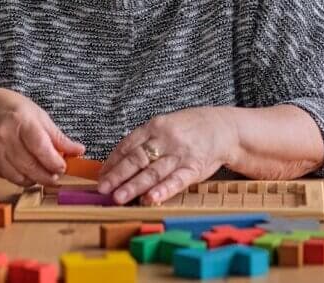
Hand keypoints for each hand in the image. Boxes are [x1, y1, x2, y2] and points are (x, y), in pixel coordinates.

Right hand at [0, 87, 84, 186]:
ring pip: (17, 176)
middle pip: (29, 166)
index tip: (63, 167)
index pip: (40, 147)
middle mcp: (4, 136)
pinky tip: (25, 172)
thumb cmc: (11, 109)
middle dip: (46, 176)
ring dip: (34, 180)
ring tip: (42, 175)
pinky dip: (19, 178)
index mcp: (20, 120)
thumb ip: (57, 136)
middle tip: (55, 176)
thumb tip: (78, 150)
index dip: (54, 161)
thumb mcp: (37, 115)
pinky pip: (6, 177)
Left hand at [96, 107, 237, 205]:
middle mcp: (165, 139)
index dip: (112, 162)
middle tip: (102, 189)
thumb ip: (143, 141)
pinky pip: (176, 180)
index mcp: (155, 126)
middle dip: (118, 175)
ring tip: (118, 197)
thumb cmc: (188, 130)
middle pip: (137, 158)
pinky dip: (162, 190)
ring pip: (153, 171)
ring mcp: (180, 154)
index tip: (100, 177)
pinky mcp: (194, 168)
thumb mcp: (164, 126)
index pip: (128, 145)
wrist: (223, 128)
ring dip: (134, 186)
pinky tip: (150, 198)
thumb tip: (116, 162)